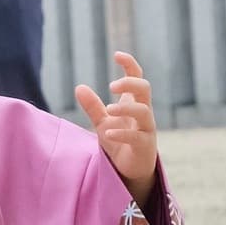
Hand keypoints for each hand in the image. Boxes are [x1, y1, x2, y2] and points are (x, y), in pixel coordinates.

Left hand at [74, 51, 157, 208]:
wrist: (129, 169)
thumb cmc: (119, 141)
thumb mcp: (102, 122)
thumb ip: (93, 106)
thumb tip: (79, 86)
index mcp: (134, 103)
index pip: (137, 78)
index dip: (130, 65)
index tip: (117, 55)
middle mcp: (143, 113)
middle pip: (145, 89)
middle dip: (130, 83)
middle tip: (111, 86)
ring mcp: (146, 130)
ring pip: (145, 112)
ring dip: (126, 109)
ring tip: (109, 111)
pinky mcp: (145, 147)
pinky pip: (138, 137)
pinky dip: (122, 134)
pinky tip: (108, 134)